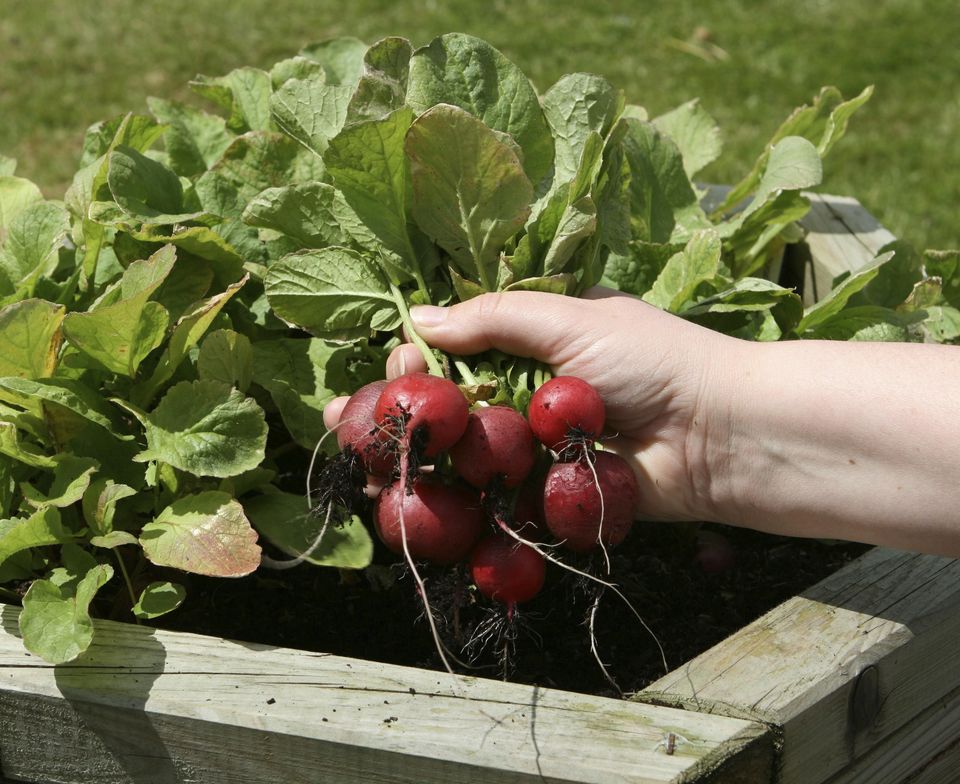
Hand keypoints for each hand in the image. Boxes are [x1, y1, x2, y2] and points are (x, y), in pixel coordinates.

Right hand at [325, 288, 736, 521]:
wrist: (720, 436)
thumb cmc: (653, 362)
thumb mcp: (572, 318)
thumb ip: (495, 319)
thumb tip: (417, 319)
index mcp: (531, 344)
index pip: (454, 350)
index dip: (416, 362)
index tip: (395, 370)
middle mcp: (525, 395)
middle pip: (446, 407)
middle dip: (398, 417)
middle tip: (345, 428)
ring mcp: (532, 448)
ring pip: (459, 456)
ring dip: (411, 463)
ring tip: (363, 473)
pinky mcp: (545, 493)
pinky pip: (491, 497)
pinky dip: (451, 503)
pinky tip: (405, 508)